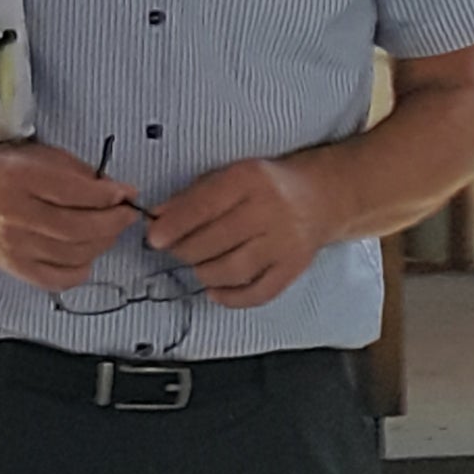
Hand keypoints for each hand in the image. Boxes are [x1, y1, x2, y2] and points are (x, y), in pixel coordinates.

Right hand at [0, 139, 139, 291]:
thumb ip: (75, 171)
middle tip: (126, 214)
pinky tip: (85, 256)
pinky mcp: (12, 266)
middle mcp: (16, 216)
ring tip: (107, 231)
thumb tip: (112, 190)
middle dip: (114, 222)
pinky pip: (56, 279)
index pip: (77, 193)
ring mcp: (14, 247)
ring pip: (73, 255)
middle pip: (80, 228)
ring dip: (102, 243)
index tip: (126, 193)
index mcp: (21, 178)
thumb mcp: (36, 154)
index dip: (110, 196)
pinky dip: (79, 271)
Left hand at [146, 156, 340, 308]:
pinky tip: (214, 291)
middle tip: (174, 251)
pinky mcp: (294, 268)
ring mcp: (284, 242)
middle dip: (185, 250)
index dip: (175, 225)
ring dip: (204, 273)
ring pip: (234, 269)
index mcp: (249, 179)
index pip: (205, 205)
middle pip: (216, 241)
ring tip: (196, 266)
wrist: (319, 197)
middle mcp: (269, 210)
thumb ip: (192, 196)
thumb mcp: (229, 175)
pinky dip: (231, 298)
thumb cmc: (265, 185)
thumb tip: (158, 217)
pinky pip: (259, 292)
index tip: (154, 238)